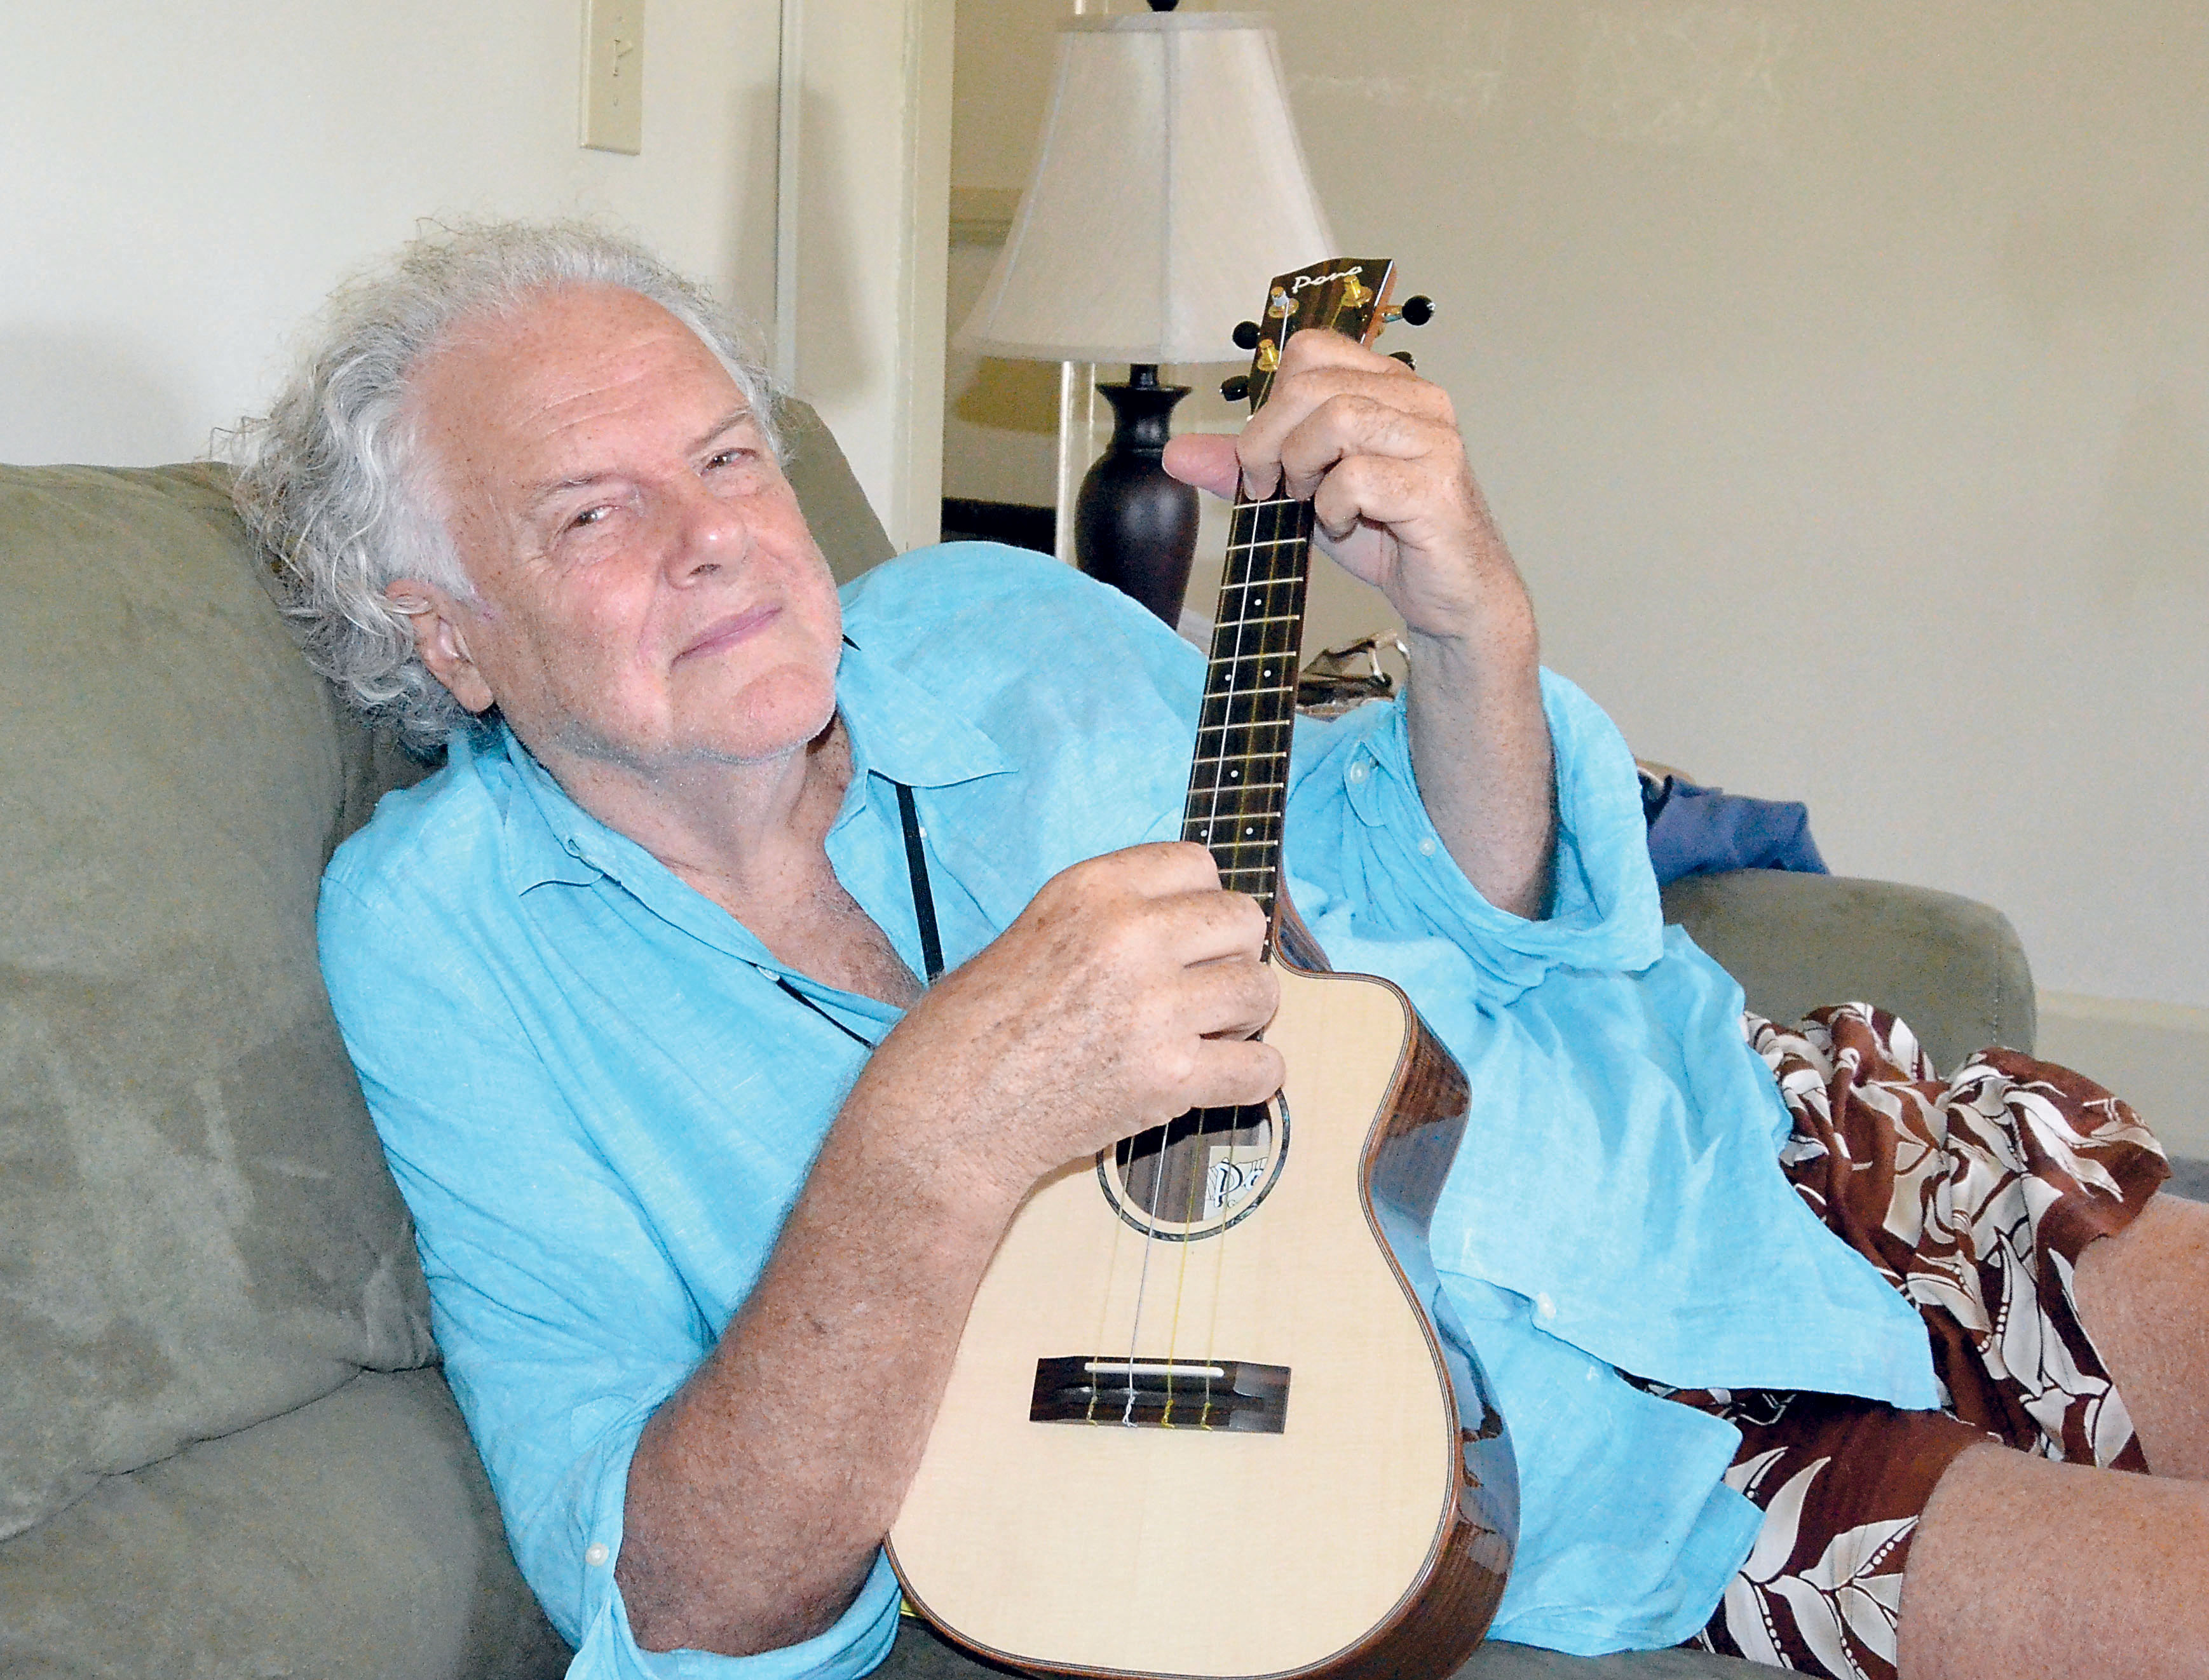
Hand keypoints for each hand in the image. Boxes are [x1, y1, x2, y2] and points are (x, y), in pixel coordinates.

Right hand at [847, 843, 1282, 1207]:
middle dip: (1231, 956)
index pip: (1197, 863)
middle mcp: (1129, 935)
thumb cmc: (975, 1029)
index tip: (1183, 937)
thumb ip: (1113, 919)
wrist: (945, 1116)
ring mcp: (1154, 1007)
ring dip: (1243, 1017)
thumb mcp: (1036, 930)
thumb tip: (1191, 926)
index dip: (1198, 905)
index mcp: (1092, 888)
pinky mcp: (1170, 1077)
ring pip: (1260, 990)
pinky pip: (1262, 1068)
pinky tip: (1217, 1080)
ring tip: (1203, 1035)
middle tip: (1199, 992)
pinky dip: (1250, 1079)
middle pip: (1243, 920)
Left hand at [1162, 330, 1531, 651]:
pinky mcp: (1436, 485)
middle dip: (1267, 440)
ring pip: (1337, 417)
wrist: (1449, 595)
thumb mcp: (1302, 492)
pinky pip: (1357, 476)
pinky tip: (1342, 525)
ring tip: (1310, 503)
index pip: (1309, 350)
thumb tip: (1178, 454)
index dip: (1268, 401)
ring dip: (1300, 468)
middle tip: (1268, 487)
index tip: (1261, 456)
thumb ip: (1245, 467)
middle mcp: (1416, 398)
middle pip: (1312, 382)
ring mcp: (1432, 438)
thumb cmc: (1386, 535)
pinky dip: (1331, 507)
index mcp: (1386, 384)